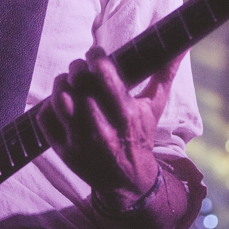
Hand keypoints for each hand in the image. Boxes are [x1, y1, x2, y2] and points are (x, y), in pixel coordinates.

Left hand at [38, 46, 183, 211]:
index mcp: (127, 116)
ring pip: (59, 100)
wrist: (127, 181)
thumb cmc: (140, 136)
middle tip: (81, 66)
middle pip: (80, 84)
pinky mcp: (63, 151)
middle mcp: (103, 130)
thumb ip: (165, 73)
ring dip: (61, 83)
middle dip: (78, 67)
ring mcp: (80, 142)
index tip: (96, 55)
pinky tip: (61, 104)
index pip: (104, 75)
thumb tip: (183, 46)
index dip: (96, 58)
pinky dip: (48, 106)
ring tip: (68, 82)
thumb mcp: (155, 107)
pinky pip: (45, 119)